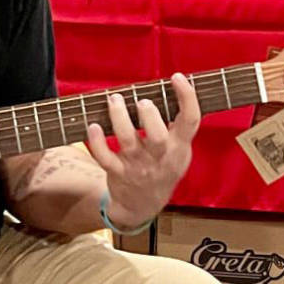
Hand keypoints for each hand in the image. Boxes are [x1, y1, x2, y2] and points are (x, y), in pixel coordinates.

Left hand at [84, 74, 201, 228]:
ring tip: (115, 100)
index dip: (187, 97)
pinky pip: (105, 157)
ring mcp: (138, 166)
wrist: (142, 206)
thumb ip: (178, 128)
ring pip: (128, 141)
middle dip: (149, 114)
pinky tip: (92, 126)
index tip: (178, 77)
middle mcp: (160, 157)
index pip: (191, 121)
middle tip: (142, 101)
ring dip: (119, 118)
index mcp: (179, 148)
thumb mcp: (179, 152)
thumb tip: (171, 90)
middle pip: (157, 136)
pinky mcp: (117, 172)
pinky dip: (97, 142)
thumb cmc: (162, 168)